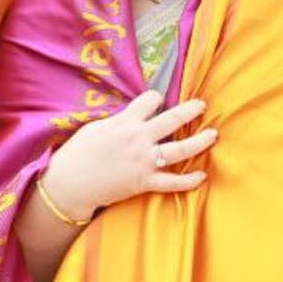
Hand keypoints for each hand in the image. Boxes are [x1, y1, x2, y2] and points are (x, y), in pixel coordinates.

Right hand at [41, 91, 216, 223]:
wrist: (69, 183)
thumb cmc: (78, 153)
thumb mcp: (96, 128)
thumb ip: (119, 121)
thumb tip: (132, 117)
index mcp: (125, 122)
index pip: (150, 100)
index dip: (155, 98)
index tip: (158, 100)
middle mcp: (138, 139)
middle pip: (173, 120)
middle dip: (190, 110)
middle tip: (201, 105)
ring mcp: (143, 161)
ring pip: (180, 150)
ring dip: (200, 142)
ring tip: (213, 134)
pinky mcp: (144, 182)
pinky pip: (172, 182)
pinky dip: (189, 181)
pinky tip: (202, 176)